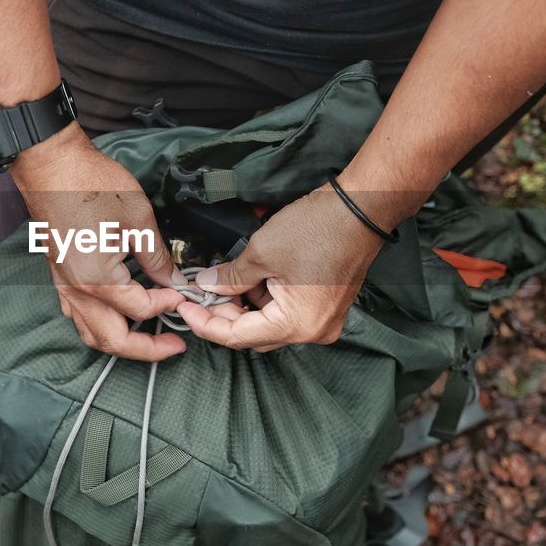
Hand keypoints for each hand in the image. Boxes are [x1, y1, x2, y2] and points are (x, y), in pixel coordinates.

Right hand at [10, 125, 186, 360]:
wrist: (50, 165)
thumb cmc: (90, 185)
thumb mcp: (138, 219)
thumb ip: (158, 257)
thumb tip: (175, 280)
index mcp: (98, 280)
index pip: (142, 309)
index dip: (170, 304)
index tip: (186, 293)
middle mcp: (77, 291)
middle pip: (113, 340)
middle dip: (147, 350)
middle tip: (175, 346)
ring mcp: (64, 286)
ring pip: (91, 334)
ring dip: (122, 342)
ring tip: (150, 338)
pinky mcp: (59, 277)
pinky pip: (78, 316)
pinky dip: (101, 325)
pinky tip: (119, 315)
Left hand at [174, 183, 390, 351]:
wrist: (361, 208)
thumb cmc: (318, 228)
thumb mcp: (261, 252)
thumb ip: (229, 276)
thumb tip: (205, 286)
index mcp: (296, 325)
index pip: (237, 337)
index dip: (205, 323)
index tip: (184, 307)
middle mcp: (312, 332)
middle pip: (254, 334)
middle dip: (224, 314)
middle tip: (200, 292)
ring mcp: (323, 321)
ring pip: (269, 323)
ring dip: (244, 305)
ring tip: (225, 278)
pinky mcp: (327, 308)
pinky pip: (287, 313)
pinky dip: (265, 299)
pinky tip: (250, 277)